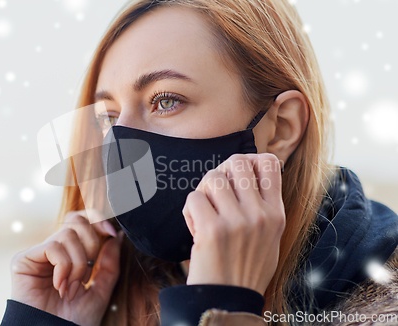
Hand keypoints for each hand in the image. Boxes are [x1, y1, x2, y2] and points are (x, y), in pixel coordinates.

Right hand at [9, 209, 123, 325]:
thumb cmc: (75, 319)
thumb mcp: (101, 289)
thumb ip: (109, 263)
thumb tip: (117, 235)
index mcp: (71, 254)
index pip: (83, 221)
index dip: (97, 220)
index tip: (110, 232)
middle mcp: (54, 250)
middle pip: (77, 221)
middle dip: (91, 245)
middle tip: (86, 274)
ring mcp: (38, 254)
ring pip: (67, 234)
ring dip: (77, 263)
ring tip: (71, 288)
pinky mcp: (23, 260)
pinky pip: (52, 246)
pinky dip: (63, 266)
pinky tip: (59, 286)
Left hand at [182, 153, 285, 294]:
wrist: (228, 300)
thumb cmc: (245, 269)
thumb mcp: (270, 238)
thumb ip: (263, 207)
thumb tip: (249, 173)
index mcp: (276, 214)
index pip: (268, 163)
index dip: (250, 160)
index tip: (238, 174)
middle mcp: (259, 215)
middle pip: (237, 162)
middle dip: (222, 171)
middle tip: (216, 192)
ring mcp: (236, 222)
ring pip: (212, 177)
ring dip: (203, 193)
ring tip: (205, 213)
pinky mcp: (212, 230)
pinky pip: (194, 198)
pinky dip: (190, 210)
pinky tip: (196, 227)